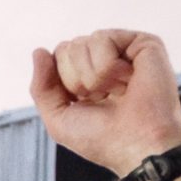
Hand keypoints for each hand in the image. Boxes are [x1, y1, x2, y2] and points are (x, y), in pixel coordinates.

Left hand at [28, 30, 180, 178]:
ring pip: (81, 43)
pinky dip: (106, 66)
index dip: (62, 81)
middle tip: (101, 98)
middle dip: (75, 79)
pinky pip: (102, 38)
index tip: (83, 102)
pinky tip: (127, 80)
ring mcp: (125, 50)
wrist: (136, 142)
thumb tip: (38, 51)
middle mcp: (105, 60)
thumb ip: (41, 87)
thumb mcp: (58, 118)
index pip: (58, 56)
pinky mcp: (142, 43)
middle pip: (67, 48)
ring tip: (116, 91)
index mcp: (86, 76)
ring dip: (92, 76)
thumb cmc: (102, 137)